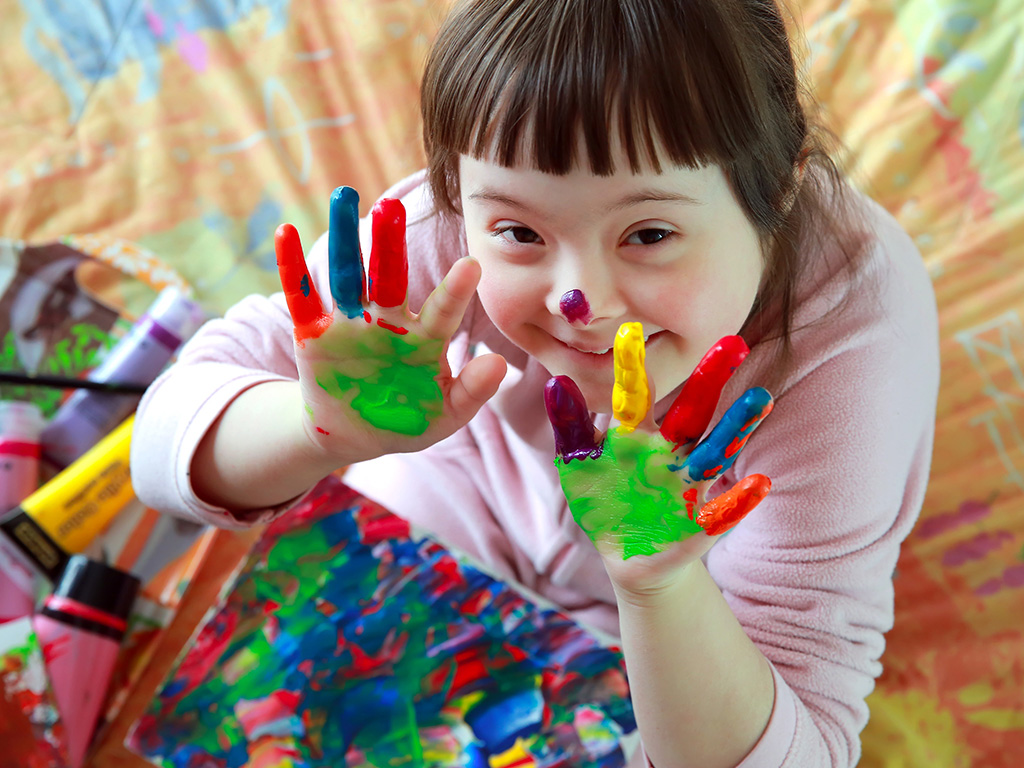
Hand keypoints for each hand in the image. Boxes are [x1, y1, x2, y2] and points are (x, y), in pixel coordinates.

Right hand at [276, 186, 505, 462]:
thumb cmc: (409, 420)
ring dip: (344, 239)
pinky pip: (303, 298)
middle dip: (390, 243)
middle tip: (391, 207)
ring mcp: (351, 324)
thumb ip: (472, 392)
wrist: (356, 434)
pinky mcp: (314, 334)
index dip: (456, 290)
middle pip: (390, 276)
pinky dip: (292, 268)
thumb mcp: (445, 415)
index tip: (472, 265)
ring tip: (344, 197)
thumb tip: (501, 364)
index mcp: (425, 338)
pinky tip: (286, 233)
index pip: (443, 311)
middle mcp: (389, 321)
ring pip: (347, 274)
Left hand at [544, 325, 772, 595]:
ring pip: (715, 450)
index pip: (636, 394)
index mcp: (637, 435)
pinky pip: (722, 510)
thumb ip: (571, 427)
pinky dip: (739, 499)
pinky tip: (759, 484)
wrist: (628, 555)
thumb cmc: (604, 502)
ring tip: (759, 398)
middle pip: (692, 410)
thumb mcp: (579, 466)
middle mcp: (669, 451)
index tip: (630, 329)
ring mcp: (688, 484)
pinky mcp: (700, 523)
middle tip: (733, 342)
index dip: (632, 366)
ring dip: (737, 427)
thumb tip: (556, 382)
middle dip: (710, 379)